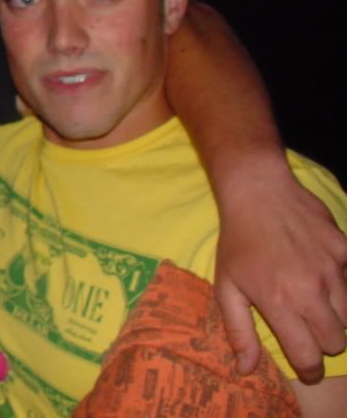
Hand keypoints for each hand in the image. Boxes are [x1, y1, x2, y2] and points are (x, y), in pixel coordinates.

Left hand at [213, 165, 346, 382]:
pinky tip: (318, 273)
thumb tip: (245, 370)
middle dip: (322, 343)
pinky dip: (341, 287)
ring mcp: (332, 269)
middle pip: (336, 342)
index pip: (308, 355)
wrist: (258, 192)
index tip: (307, 369)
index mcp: (279, 302)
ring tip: (310, 301)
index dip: (309, 369)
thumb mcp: (226, 286)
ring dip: (333, 317)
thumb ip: (239, 331)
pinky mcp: (344, 250)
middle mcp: (310, 289)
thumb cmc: (237, 241)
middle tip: (305, 329)